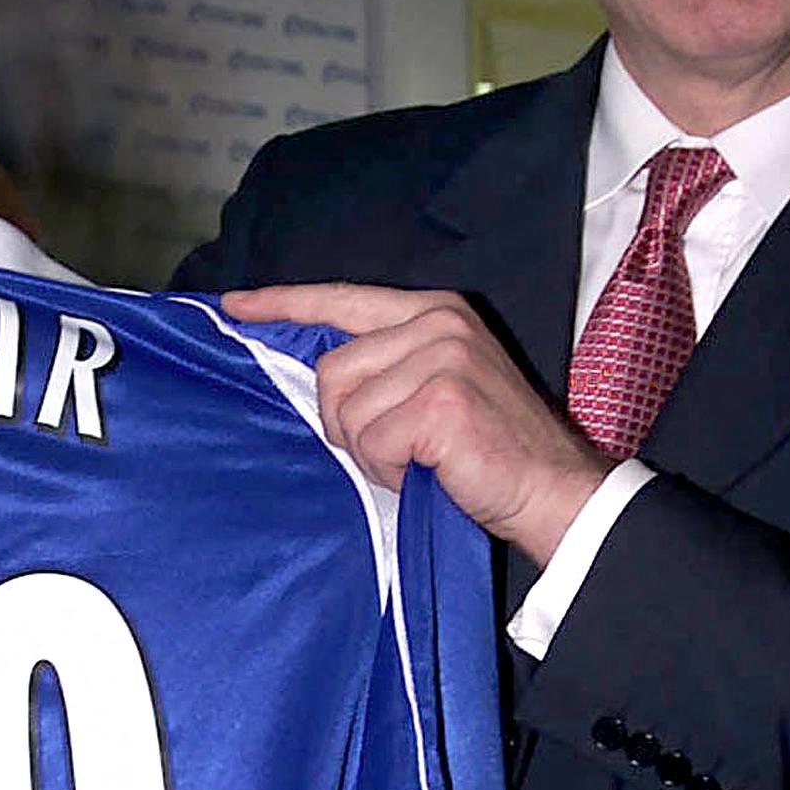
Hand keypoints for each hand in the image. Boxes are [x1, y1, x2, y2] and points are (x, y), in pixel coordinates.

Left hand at [221, 283, 610, 565]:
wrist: (553, 490)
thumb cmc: (489, 448)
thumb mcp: (437, 383)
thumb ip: (386, 364)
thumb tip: (318, 374)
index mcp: (435, 310)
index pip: (341, 299)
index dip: (283, 303)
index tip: (236, 305)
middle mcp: (438, 323)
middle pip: (332, 371)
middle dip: (348, 424)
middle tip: (397, 448)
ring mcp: (441, 359)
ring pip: (346, 411)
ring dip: (371, 451)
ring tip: (420, 458)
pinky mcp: (440, 402)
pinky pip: (370, 442)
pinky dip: (389, 469)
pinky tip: (429, 470)